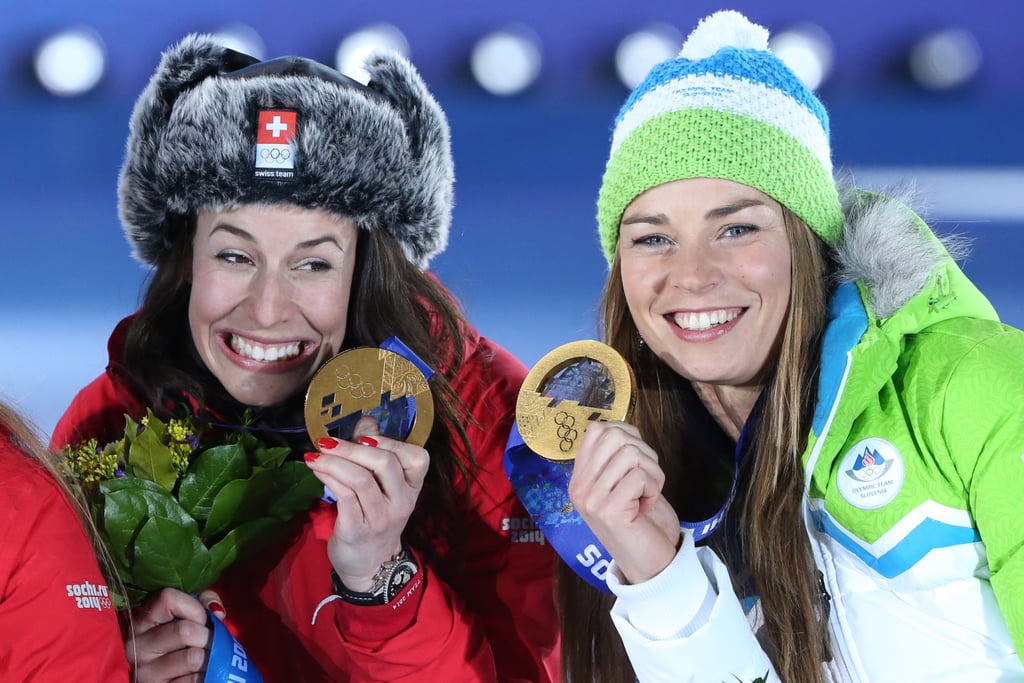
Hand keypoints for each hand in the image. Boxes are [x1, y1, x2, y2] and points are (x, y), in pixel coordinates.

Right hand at [126, 587, 217, 682]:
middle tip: (208, 641)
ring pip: (193, 657)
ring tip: (204, 657)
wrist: (173, 678)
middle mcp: (136, 645)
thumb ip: (204, 601)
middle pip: (184, 630)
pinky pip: (193, 680)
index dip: (194, 608)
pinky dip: (204, 676)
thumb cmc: (183, 640)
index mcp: (141, 620)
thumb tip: (217, 611)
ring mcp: (143, 672)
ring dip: (208, 657)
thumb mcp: (190, 614)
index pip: (167, 599)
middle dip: (207, 635)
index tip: (201, 619)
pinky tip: (198, 674)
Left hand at [305, 418, 428, 591]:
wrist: (369, 566)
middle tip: (327, 441)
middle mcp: (401, 502)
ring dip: (334, 461)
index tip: (364, 437)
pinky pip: (344, 496)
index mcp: (412, 489)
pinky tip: (316, 470)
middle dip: (353, 447)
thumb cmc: (374, 519)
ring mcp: (381, 518)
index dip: (392, 442)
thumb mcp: (383, 490)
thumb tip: (367, 421)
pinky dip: (328, 477)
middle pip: (385, 463)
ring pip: (361, 479)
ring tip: (315, 454)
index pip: (418, 458)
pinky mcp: (357, 530)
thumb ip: (376, 456)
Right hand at [568, 421, 680, 584]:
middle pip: (614, 435)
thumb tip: (625, 428)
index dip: (626, 433)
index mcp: (580, 478)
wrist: (650, 566)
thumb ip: (618, 458)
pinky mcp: (610, 511)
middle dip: (643, 451)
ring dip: (652, 471)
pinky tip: (647, 505)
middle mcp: (579, 487)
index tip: (637, 459)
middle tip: (646, 479)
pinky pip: (640, 475)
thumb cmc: (642, 522)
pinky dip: (654, 487)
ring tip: (647, 493)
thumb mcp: (623, 485)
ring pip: (630, 453)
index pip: (596, 430)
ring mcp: (592, 499)